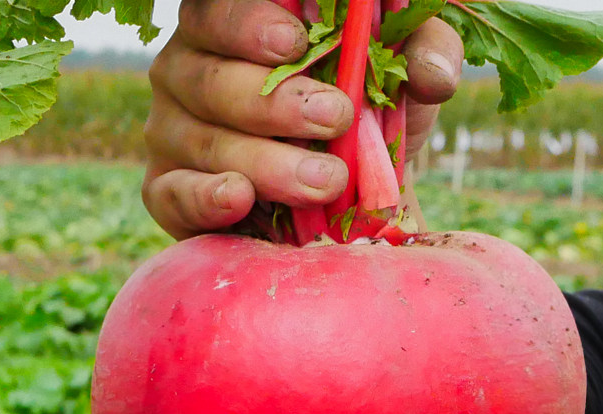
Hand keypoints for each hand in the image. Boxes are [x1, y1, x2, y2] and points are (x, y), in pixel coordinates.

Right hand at [142, 0, 463, 238]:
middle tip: (333, 119)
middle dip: (276, 103)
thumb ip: (420, 56)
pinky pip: (173, 193)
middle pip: (211, 78)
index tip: (297, 42)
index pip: (219, 9)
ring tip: (326, 182)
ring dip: (267, 162)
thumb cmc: (360, 125)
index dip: (248, 21)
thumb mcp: (398, 84)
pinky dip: (205, 197)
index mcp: (230, 28)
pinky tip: (239, 197)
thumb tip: (434, 71)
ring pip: (206, 141)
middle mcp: (189, 72)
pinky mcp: (168, 191)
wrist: (341, 204)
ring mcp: (171, 133)